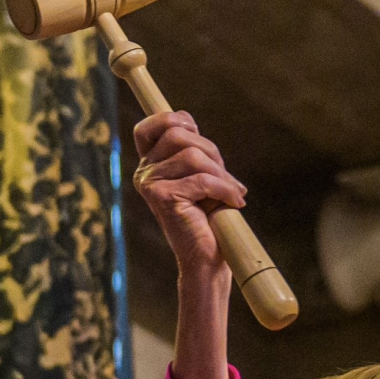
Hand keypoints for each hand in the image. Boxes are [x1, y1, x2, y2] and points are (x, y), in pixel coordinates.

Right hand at [131, 111, 245, 280]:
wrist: (208, 258)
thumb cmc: (209, 216)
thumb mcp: (202, 174)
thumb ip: (192, 149)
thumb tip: (188, 122)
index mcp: (150, 164)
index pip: (150, 126)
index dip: (175, 120)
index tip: (198, 135)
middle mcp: (144, 172)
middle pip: (178, 134)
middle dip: (210, 151)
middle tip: (224, 176)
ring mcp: (149, 184)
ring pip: (192, 156)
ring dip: (220, 173)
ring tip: (231, 193)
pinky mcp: (161, 197)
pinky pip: (201, 180)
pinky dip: (225, 189)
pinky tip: (235, 202)